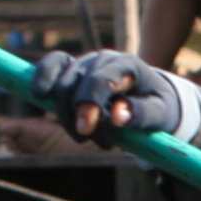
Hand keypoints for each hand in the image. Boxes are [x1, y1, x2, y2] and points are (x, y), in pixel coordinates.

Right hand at [31, 49, 181, 139]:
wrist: (152, 98)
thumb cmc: (157, 106)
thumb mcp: (160, 113)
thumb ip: (142, 114)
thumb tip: (118, 116)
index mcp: (128, 65)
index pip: (100, 79)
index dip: (89, 104)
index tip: (85, 131)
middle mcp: (104, 59)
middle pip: (77, 83)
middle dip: (76, 114)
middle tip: (86, 140)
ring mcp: (87, 62)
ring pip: (62, 82)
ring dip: (64, 113)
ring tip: (81, 137)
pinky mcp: (73, 69)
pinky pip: (51, 65)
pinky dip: (42, 79)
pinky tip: (40, 98)